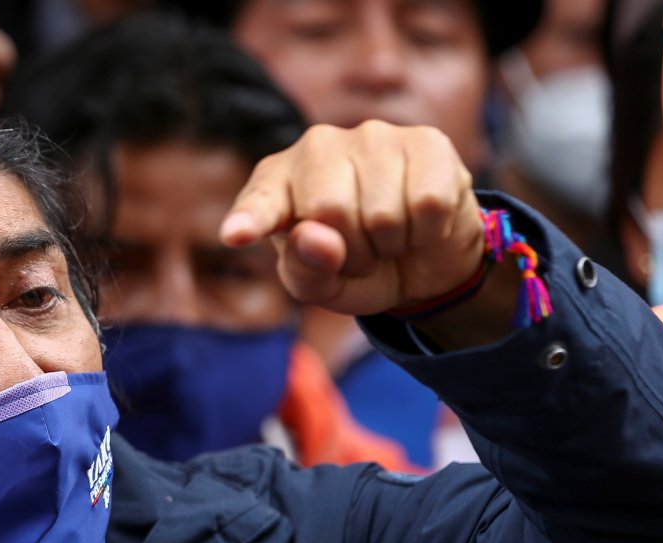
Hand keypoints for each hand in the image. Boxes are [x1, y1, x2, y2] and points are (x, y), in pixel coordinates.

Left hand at [220, 121, 484, 317]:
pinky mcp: (426, 141)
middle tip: (360, 252)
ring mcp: (372, 137)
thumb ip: (306, 271)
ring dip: (390, 245)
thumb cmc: (356, 266)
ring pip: (383, 214)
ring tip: (388, 236)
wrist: (424, 256)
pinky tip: (419, 221)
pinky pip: (427, 204)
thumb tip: (317, 239)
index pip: (260, 201)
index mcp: (276, 182)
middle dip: (351, 252)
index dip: (250, 219)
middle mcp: (318, 147)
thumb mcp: (321, 286)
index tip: (235, 235)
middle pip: (330, 211)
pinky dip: (427, 232)